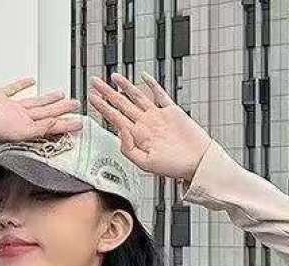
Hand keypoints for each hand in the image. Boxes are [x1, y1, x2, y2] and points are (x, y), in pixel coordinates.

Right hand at [0, 77, 82, 143]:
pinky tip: (31, 81)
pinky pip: (15, 90)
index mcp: (25, 129)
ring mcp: (9, 109)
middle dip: (62, 110)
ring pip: (34, 103)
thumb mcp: (18, 130)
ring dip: (48, 100)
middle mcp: (19, 120)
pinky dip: (23, 85)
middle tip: (76, 105)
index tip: (80, 123)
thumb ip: (39, 128)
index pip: (50, 127)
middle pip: (46, 114)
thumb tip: (57, 126)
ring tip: (61, 95)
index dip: (66, 125)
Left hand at [86, 72, 212, 182]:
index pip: (115, 118)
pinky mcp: (172, 111)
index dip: (102, 107)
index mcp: (138, 137)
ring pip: (137, 97)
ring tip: (113, 77)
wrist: (196, 161)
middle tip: (95, 82)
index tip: (91, 98)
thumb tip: (119, 130)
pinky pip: (159, 94)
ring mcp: (157, 116)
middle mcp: (145, 124)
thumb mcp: (145, 164)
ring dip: (124, 86)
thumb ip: (128, 149)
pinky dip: (151, 84)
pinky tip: (143, 76)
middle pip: (121, 104)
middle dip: (107, 93)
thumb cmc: (174, 166)